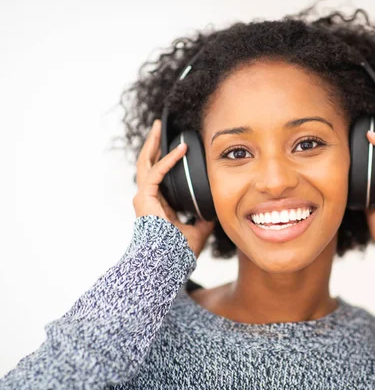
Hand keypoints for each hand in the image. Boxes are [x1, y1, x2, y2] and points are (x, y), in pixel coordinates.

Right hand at [133, 119, 213, 257]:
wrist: (169, 263)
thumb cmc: (179, 252)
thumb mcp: (198, 231)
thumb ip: (204, 219)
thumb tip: (216, 210)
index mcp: (158, 206)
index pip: (160, 176)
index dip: (167, 159)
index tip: (178, 145)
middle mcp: (148, 200)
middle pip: (148, 164)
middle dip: (154, 144)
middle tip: (159, 126)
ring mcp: (144, 198)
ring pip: (146, 163)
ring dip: (153, 143)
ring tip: (159, 126)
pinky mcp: (144, 198)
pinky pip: (156, 172)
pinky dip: (168, 159)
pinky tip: (180, 149)